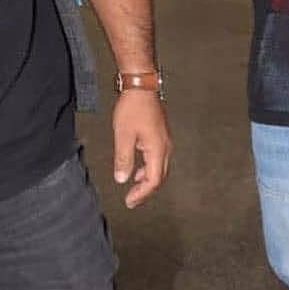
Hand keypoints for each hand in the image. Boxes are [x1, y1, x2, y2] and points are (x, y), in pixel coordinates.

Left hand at [113, 91, 171, 208]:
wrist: (141, 88)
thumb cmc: (133, 108)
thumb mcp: (123, 136)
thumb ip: (123, 159)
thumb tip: (122, 178)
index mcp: (158, 148)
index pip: (153, 179)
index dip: (142, 193)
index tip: (129, 201)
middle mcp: (165, 146)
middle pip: (159, 176)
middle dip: (146, 190)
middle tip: (131, 200)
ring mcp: (164, 140)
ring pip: (159, 167)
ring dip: (147, 180)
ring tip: (134, 188)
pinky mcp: (160, 135)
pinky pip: (157, 158)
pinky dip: (148, 168)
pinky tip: (137, 169)